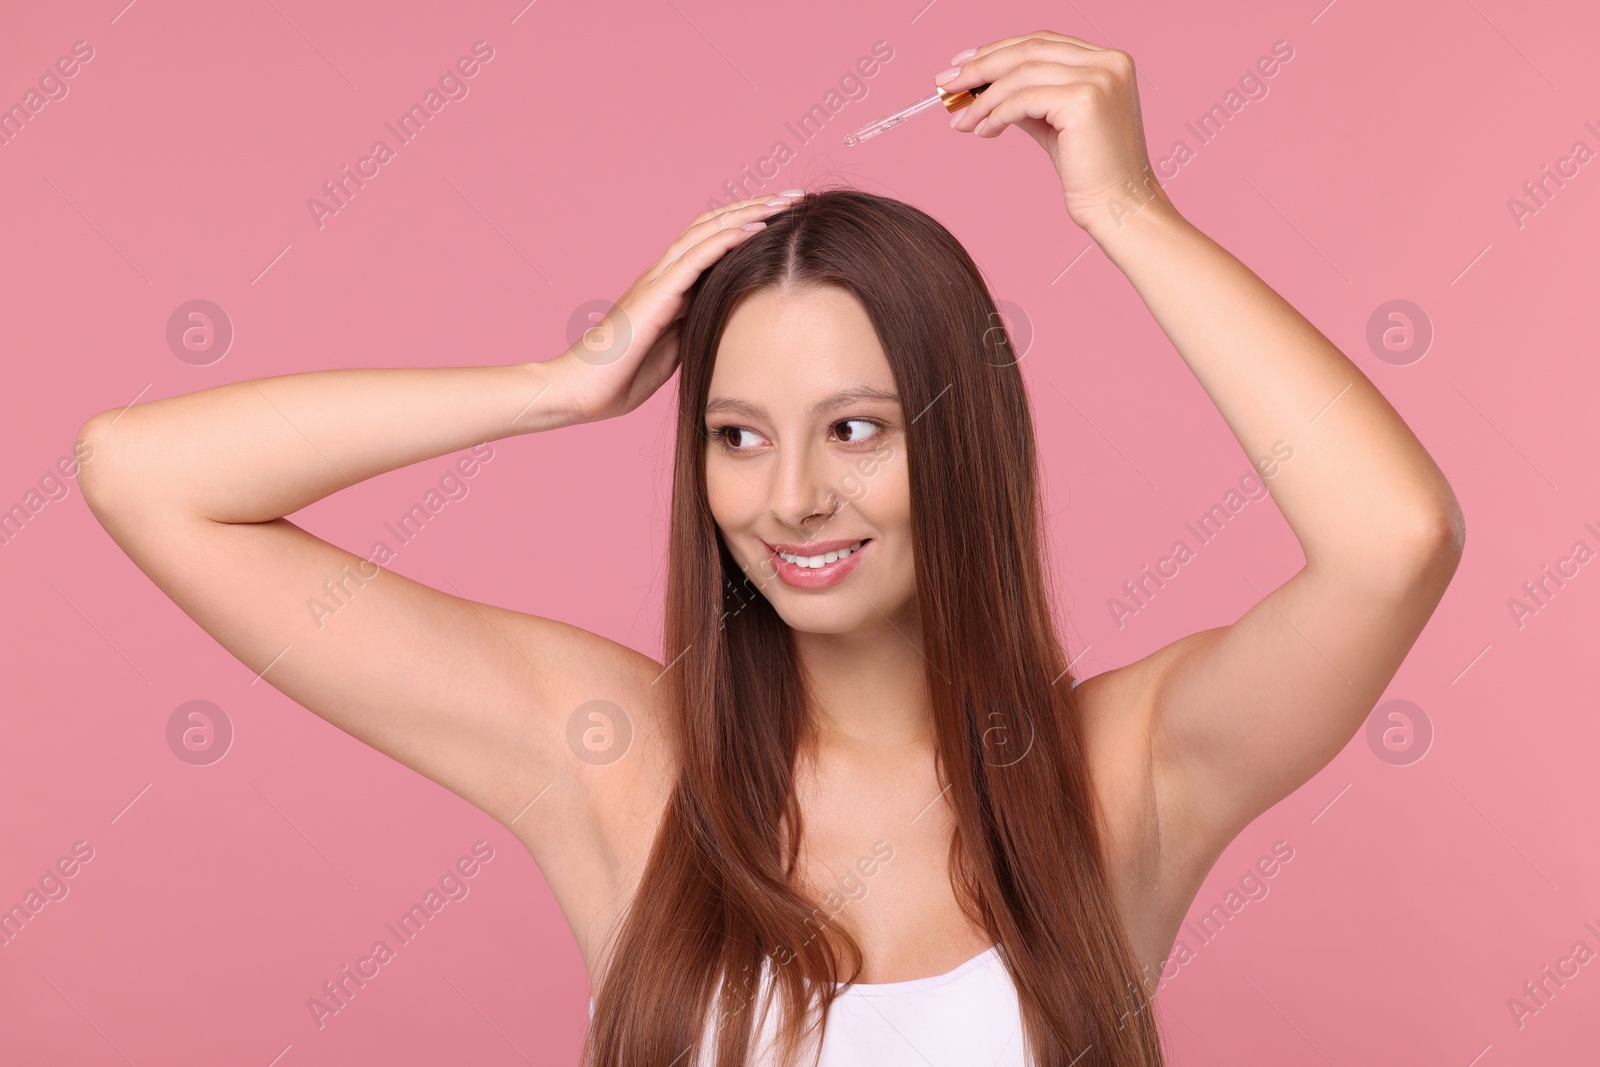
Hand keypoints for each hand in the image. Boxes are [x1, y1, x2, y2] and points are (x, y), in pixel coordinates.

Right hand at [543, 192, 803, 423]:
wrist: (581, 390)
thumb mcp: (674, 347)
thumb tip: (729, 320)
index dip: (748, 225)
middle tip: (797, 197)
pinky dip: (729, 239)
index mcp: (669, 286)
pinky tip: (758, 229)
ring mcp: (658, 280)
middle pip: (715, 225)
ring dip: (751, 213)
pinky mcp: (655, 295)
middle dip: (757, 208)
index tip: (786, 219)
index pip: (713, 241)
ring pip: (709, 231)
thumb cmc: (622, 375)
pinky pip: (697, 258)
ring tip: (786, 202)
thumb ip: (696, 325)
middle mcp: (664, 273)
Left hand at [938, 30, 1175, 237]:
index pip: (1042, 42)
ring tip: (960, 120)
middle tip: (946, 83)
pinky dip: (996, 114)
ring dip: (982, 97)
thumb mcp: (1054, 123)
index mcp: (1107, 60)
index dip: (998, 49)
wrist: (1118, 205)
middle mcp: (1107, 62)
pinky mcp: (1084, 100)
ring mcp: (1099, 78)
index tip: (963, 63)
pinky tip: (983, 132)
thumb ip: (1027, 98)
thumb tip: (979, 88)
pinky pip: (1023, 100)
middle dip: (980, 65)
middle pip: (1029, 50)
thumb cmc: (1089, 171)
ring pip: (1021, 75)